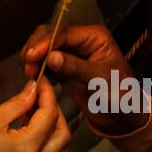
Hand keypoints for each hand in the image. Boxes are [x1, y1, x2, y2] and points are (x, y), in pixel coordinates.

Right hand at [0, 78, 70, 151]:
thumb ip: (18, 103)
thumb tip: (33, 89)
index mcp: (27, 148)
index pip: (50, 115)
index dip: (48, 94)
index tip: (41, 81)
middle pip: (62, 134)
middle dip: (55, 112)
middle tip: (40, 95)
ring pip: (55, 147)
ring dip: (49, 126)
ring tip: (31, 109)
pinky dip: (40, 140)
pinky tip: (25, 127)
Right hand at [21, 24, 139, 129]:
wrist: (123, 118)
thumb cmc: (121, 97)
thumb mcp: (99, 81)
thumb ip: (75, 67)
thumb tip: (52, 57)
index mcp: (94, 38)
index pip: (64, 33)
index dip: (46, 43)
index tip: (32, 55)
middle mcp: (81, 42)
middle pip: (50, 36)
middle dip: (37, 48)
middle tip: (28, 65)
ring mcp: (72, 54)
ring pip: (45, 48)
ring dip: (35, 59)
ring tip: (30, 73)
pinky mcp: (65, 68)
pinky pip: (46, 63)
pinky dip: (39, 69)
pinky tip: (36, 78)